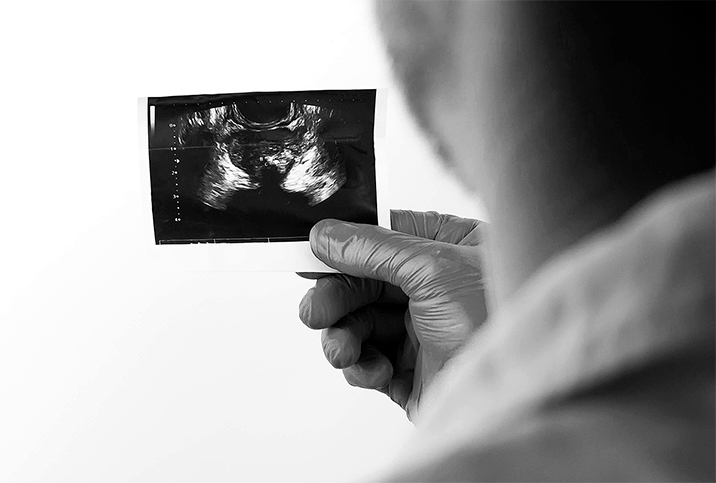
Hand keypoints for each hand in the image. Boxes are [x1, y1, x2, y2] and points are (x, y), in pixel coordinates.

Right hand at [298, 210, 487, 420]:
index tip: (309, 255)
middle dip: (335, 299)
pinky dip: (362, 367)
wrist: (523, 394)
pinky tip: (373, 370)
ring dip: (343, 337)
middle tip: (316, 312)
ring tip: (343, 349)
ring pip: (358, 325)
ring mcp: (421, 331)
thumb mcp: (434, 267)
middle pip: (362, 284)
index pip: (379, 238)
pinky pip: (368, 363)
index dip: (342, 248)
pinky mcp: (412, 372)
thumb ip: (374, 247)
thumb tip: (326, 235)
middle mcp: (432, 288)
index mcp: (445, 250)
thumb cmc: (501, 320)